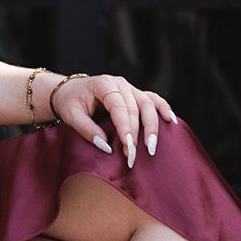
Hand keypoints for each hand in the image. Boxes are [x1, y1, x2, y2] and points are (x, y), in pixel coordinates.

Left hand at [51, 73, 176, 168]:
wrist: (71, 91)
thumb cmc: (70, 102)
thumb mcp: (71, 116)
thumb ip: (87, 130)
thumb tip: (106, 147)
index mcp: (105, 84)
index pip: (120, 108)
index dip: (125, 128)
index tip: (128, 148)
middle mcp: (121, 83)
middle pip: (136, 108)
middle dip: (137, 134)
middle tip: (133, 157)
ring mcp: (130, 88)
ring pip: (148, 104)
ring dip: (153, 126)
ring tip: (152, 147)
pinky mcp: (136, 94)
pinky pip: (153, 100)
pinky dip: (163, 109)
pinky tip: (170, 122)